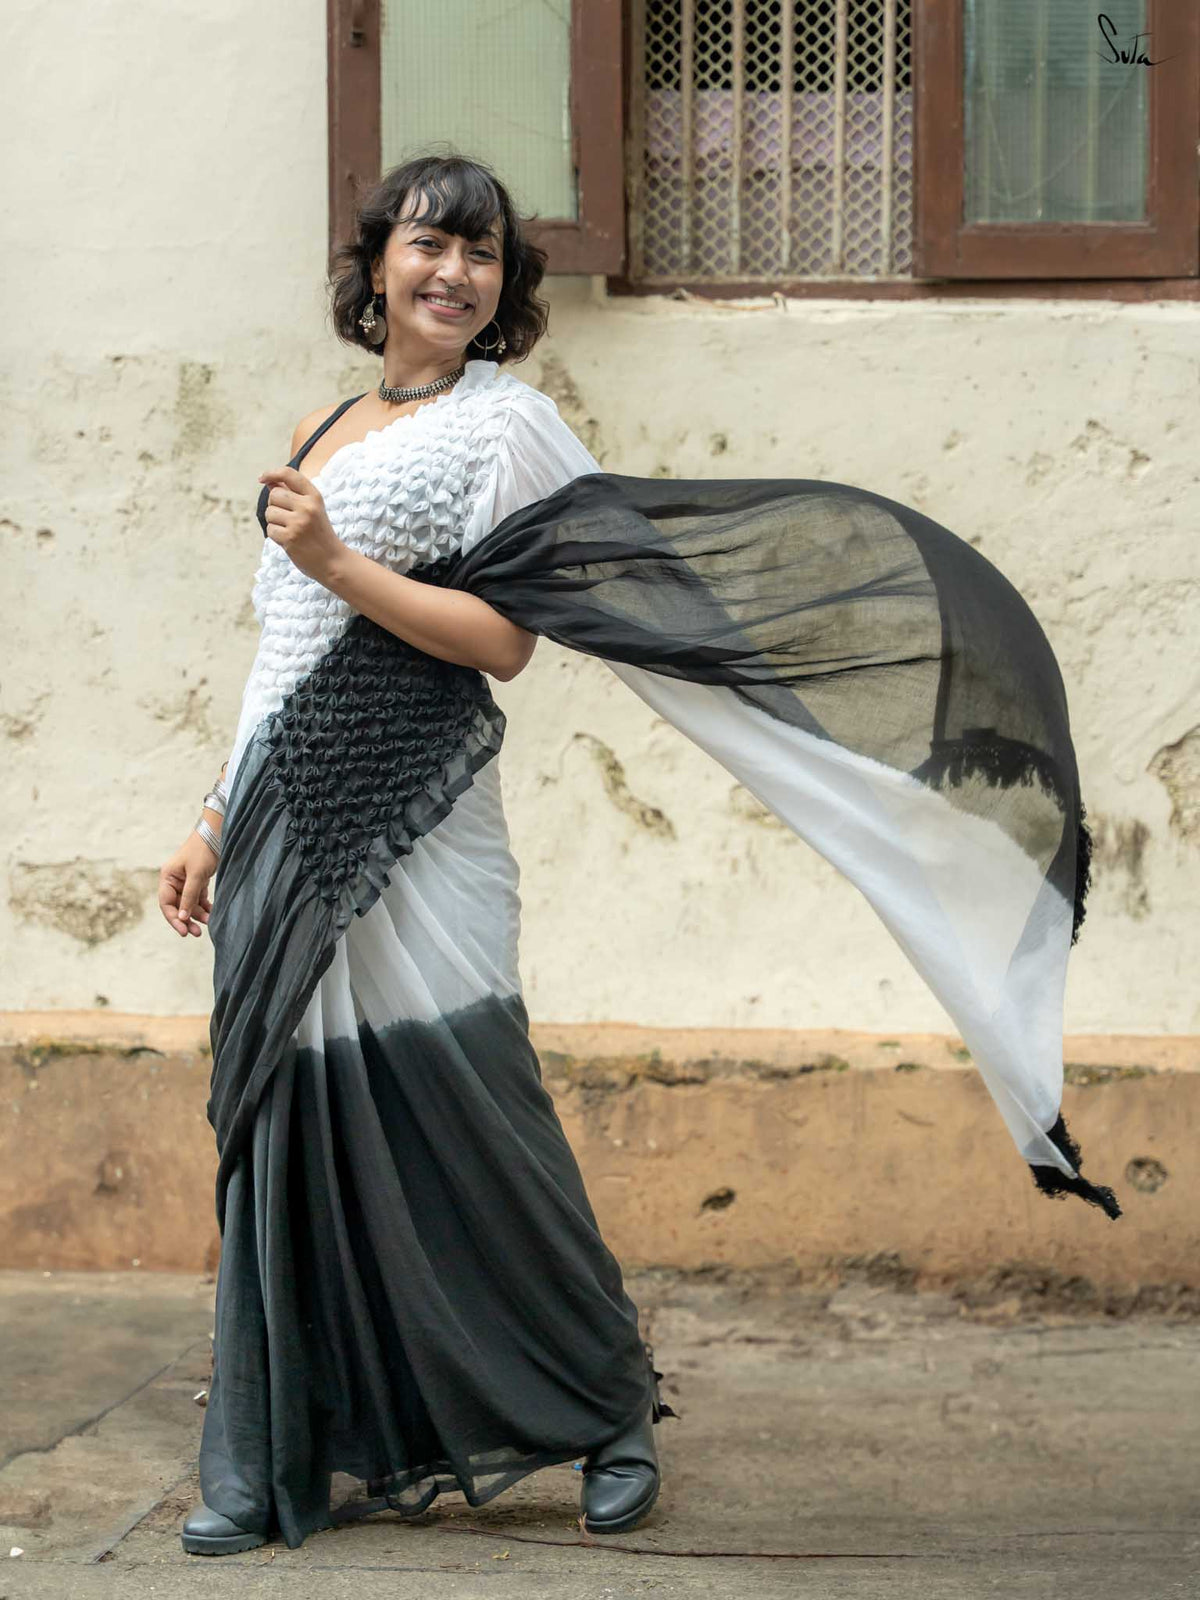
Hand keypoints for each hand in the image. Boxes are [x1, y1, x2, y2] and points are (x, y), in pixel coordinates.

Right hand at [158, 832, 216, 938]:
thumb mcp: (196, 874)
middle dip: (186, 920)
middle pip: (177, 906)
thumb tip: (182, 917)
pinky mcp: (198, 882)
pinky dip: (204, 907)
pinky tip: (212, 914)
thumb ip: (188, 896)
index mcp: (167, 877)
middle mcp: (174, 881)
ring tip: (208, 924)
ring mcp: (186, 882)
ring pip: (189, 904)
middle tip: (197, 933)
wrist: (217, 835)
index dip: (174, 919)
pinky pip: (198, 899)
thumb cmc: (202, 851)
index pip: (166, 903)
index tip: (184, 931)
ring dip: (197, 915)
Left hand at [258, 466, 345, 583]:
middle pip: (274, 495)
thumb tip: (268, 482)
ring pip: (269, 512)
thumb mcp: (312, 509)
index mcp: (314, 496)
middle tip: (288, 518)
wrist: (333, 562)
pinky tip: (289, 540)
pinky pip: (270, 529)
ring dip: (274, 522)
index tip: (262, 479)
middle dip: (275, 506)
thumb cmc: (320, 534)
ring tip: (290, 530)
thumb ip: (292, 494)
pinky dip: (276, 535)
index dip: (272, 473)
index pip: (289, 474)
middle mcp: (307, 507)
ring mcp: (299, 522)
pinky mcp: (290, 538)